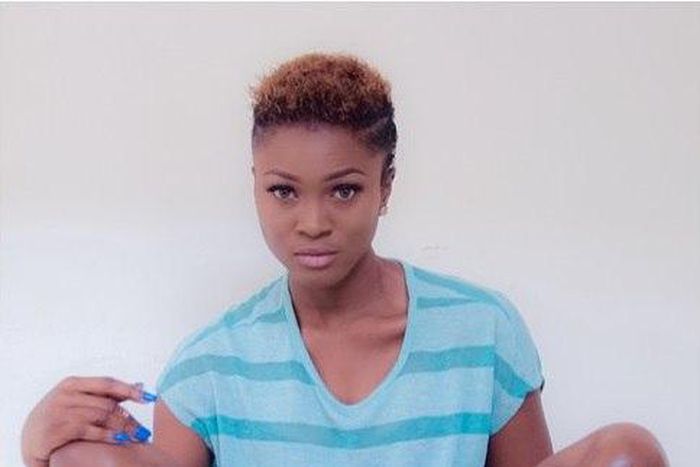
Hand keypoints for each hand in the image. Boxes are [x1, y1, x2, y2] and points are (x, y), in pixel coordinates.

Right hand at [20, 376, 156, 466]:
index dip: (129, 390)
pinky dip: (107, 436)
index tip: (149, 397)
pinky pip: (89, 431)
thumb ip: (106, 394)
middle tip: (142, 429)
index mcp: (73, 383)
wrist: (30, 438)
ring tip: (136, 436)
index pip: (107, 383)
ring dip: (122, 428)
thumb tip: (140, 386)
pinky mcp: (56, 429)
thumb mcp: (80, 400)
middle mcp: (66, 395)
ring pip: (101, 416)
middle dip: (128, 417)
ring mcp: (60, 411)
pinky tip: (120, 440)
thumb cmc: (60, 416)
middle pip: (107, 403)